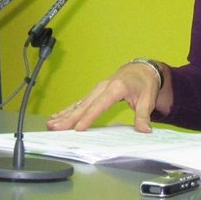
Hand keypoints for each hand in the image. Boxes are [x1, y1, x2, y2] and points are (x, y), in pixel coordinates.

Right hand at [47, 59, 169, 133]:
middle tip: (56, 128)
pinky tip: (58, 116)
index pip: (100, 105)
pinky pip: (81, 102)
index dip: (88, 117)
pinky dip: (69, 109)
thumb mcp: (148, 98)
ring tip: (51, 123)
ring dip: (65, 114)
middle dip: (69, 118)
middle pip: (84, 105)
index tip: (78, 128)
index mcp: (116, 87)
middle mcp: (103, 86)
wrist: (142, 69)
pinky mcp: (96, 92)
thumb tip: (144, 130)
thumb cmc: (145, 83)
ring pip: (79, 103)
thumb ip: (143, 115)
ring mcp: (98, 89)